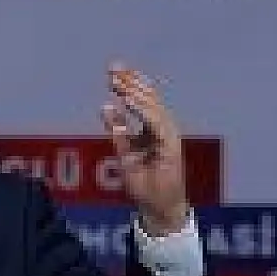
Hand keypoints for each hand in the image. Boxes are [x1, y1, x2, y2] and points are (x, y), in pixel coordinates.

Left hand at [101, 62, 189, 235]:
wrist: (159, 208)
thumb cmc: (145, 184)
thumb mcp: (125, 154)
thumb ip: (118, 131)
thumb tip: (106, 106)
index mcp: (154, 128)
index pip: (143, 99)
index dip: (129, 83)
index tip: (113, 70)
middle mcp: (164, 129)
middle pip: (148, 99)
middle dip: (131, 82)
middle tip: (113, 67)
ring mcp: (168, 137)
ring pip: (152, 108)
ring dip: (135, 93)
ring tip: (118, 83)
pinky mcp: (170, 148)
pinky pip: (155, 125)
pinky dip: (142, 112)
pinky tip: (127, 102)